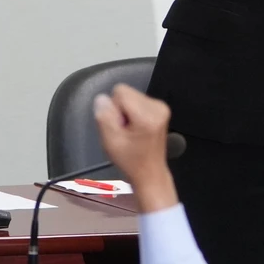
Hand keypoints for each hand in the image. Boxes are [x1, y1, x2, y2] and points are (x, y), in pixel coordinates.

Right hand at [93, 84, 178, 212]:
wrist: (149, 172)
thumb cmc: (130, 160)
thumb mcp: (111, 141)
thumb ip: (104, 117)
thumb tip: (101, 98)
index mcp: (147, 115)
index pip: (120, 92)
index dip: (113, 108)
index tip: (118, 126)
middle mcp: (158, 107)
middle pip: (127, 93)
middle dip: (120, 110)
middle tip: (124, 131)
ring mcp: (162, 108)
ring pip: (132, 96)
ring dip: (126, 112)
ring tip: (130, 132)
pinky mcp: (161, 109)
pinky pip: (138, 101)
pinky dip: (134, 113)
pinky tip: (136, 129)